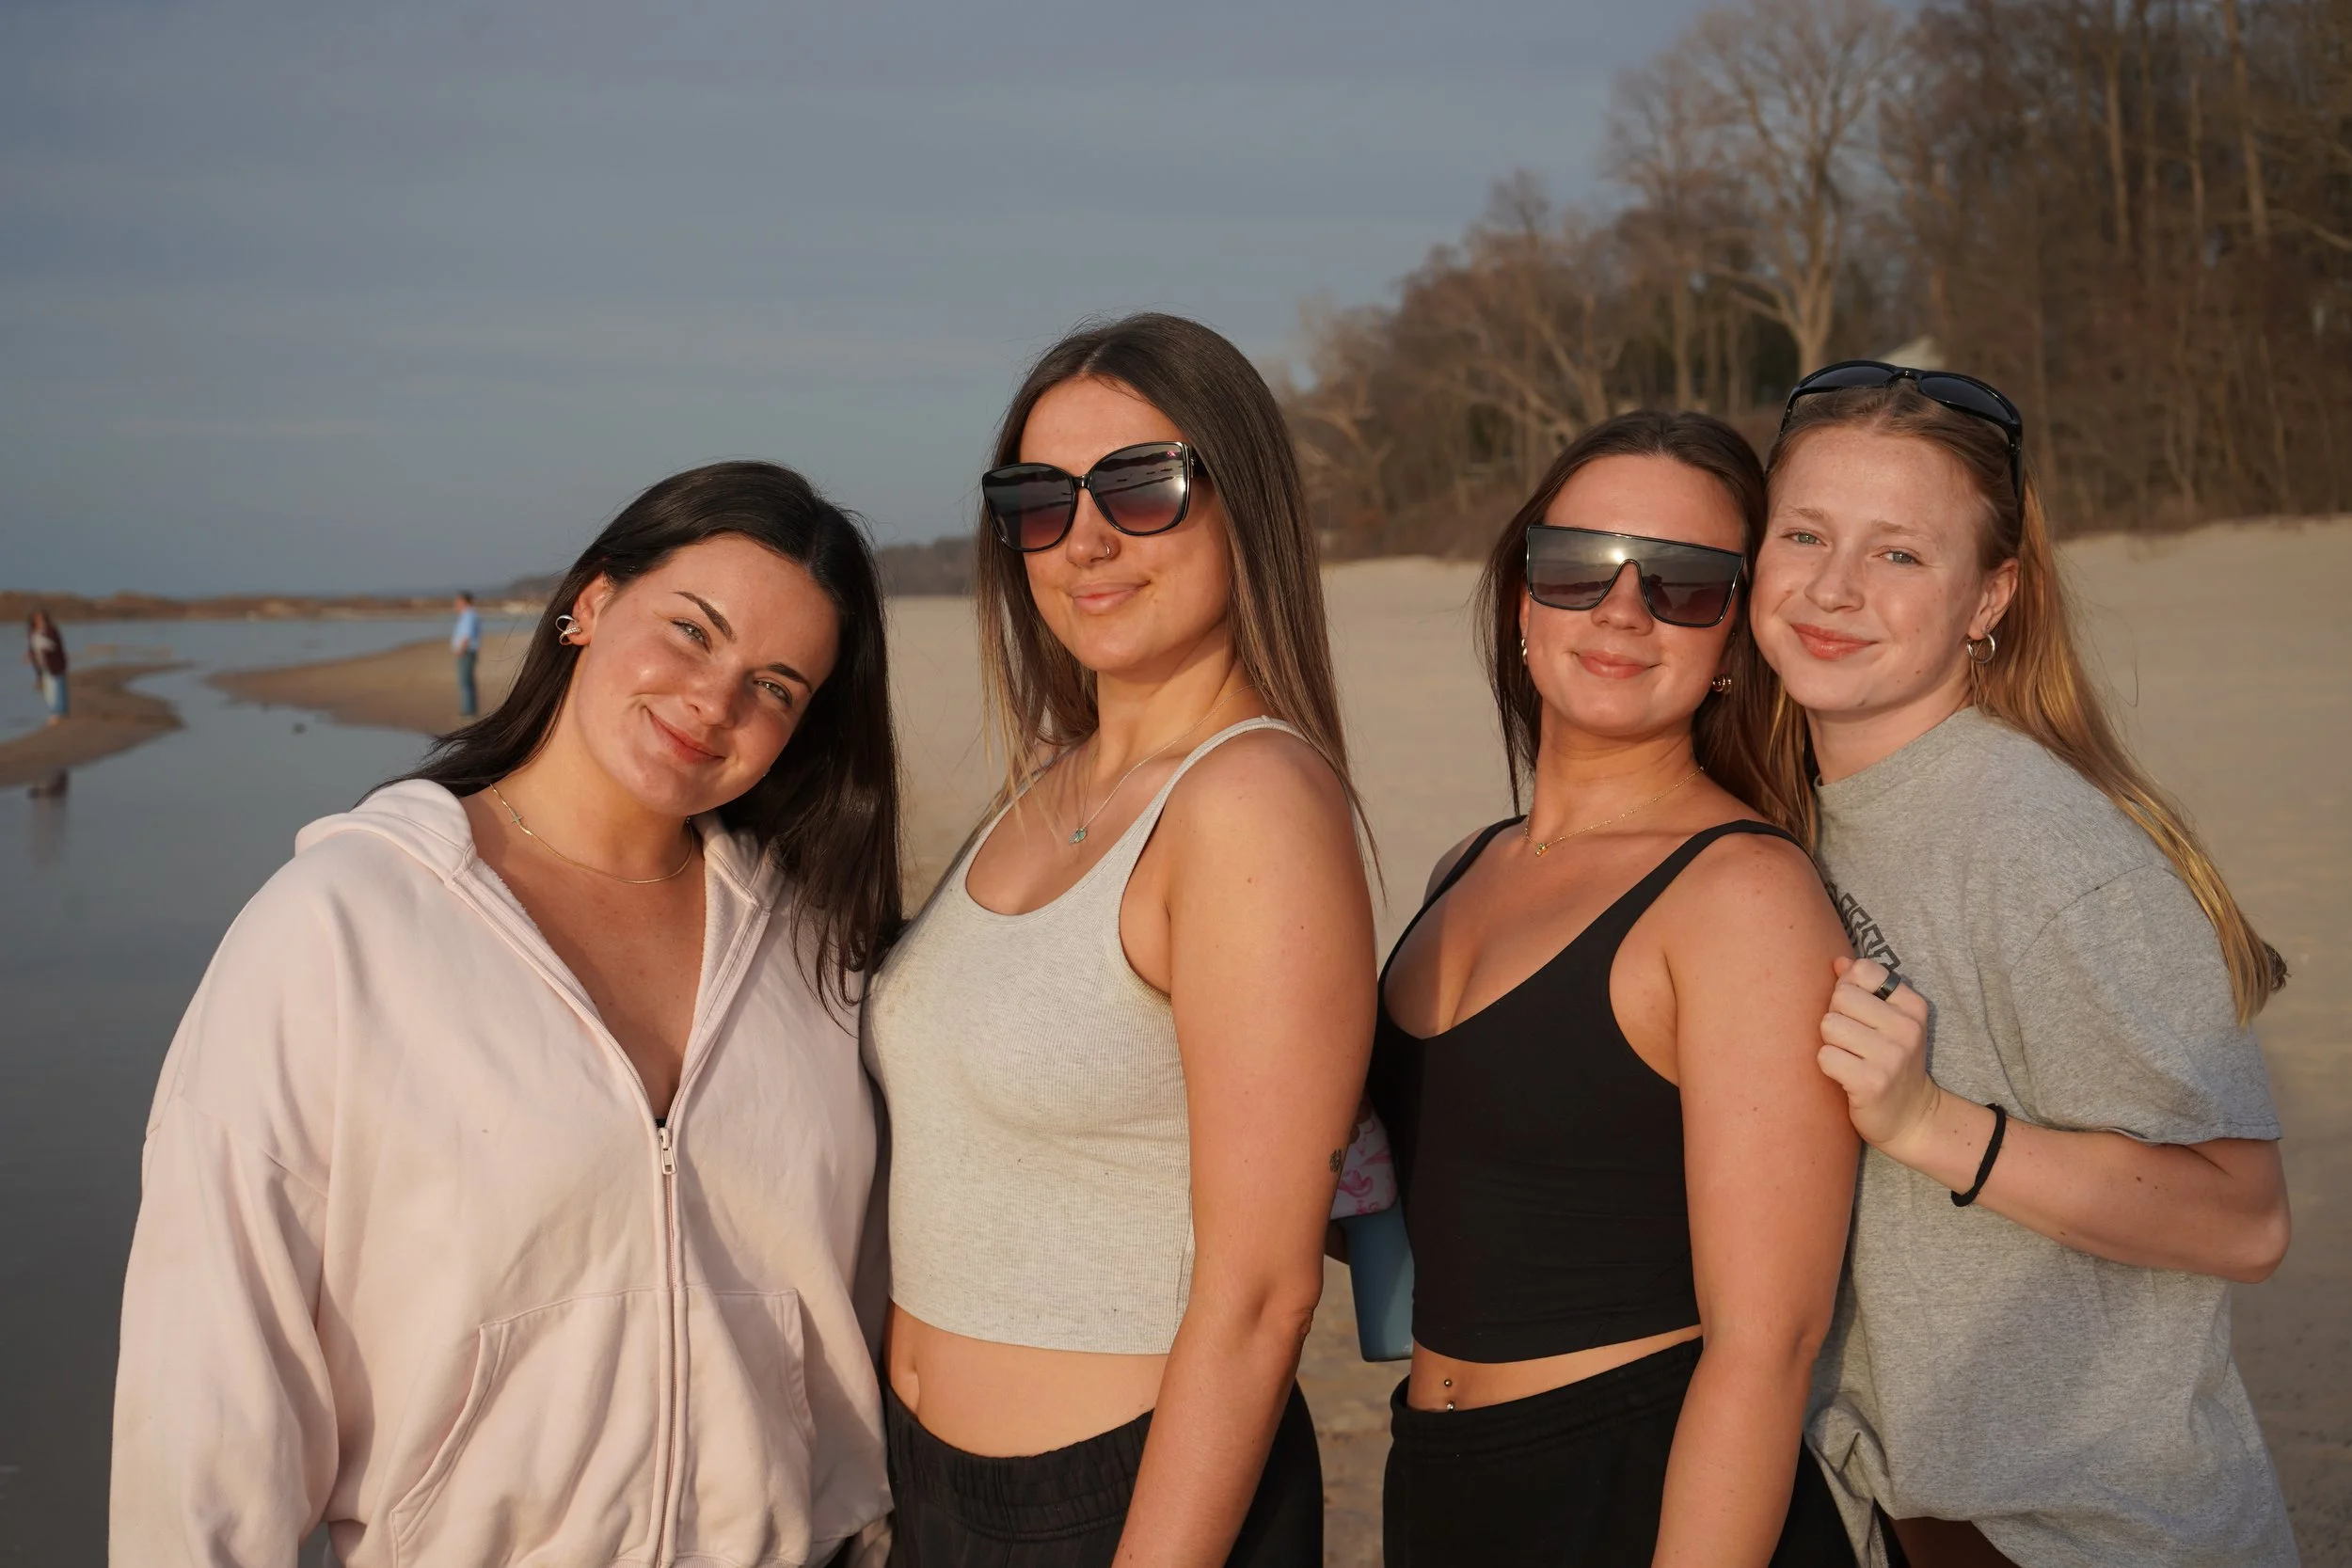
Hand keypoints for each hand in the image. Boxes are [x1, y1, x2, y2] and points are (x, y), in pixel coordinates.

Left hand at [1816, 957, 1943, 1153]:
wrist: (1910, 1117)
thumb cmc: (1890, 1061)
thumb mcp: (1888, 1020)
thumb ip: (1863, 987)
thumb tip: (1839, 961)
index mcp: (1912, 1006)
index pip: (1862, 971)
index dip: (1848, 989)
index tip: (1859, 1014)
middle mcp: (1907, 1028)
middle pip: (1840, 996)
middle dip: (1836, 1016)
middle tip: (1851, 1040)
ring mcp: (1891, 1056)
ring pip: (1829, 1025)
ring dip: (1831, 1043)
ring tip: (1850, 1057)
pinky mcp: (1871, 1083)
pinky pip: (1825, 1056)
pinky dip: (1828, 1066)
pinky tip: (1846, 1076)